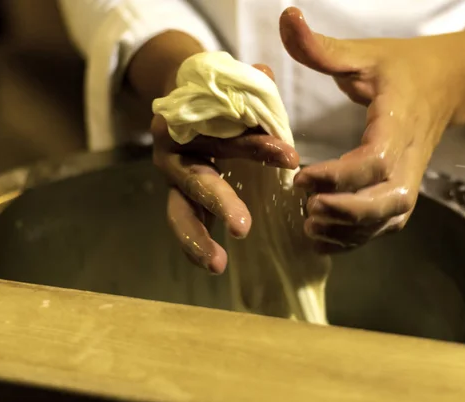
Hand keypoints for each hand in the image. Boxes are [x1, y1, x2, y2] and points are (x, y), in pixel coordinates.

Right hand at [152, 64, 298, 274]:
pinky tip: (214, 264)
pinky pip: (185, 225)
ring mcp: (174, 181)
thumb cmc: (219, 98)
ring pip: (178, 212)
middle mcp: (172, 154)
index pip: (223, 137)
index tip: (292, 157)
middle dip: (219, 202)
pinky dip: (196, 245)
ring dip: (196, 239)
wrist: (186, 101)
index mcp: (184, 122)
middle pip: (193, 181)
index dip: (255, 146)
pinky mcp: (182, 199)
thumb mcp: (234, 88)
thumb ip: (249, 85)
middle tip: (243, 227)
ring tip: (217, 264)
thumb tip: (264, 73)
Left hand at [279, 7, 464, 252]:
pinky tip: (325, 237)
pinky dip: (356, 238)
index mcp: (397, 127)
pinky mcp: (403, 193)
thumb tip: (288, 16)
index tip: (300, 178)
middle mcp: (408, 162)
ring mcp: (409, 182)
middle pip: (385, 204)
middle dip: (346, 213)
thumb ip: (323, 47)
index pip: (372, 163)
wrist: (447, 85)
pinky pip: (383, 225)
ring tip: (310, 226)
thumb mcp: (365, 55)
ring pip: (384, 221)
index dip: (337, 176)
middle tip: (308, 210)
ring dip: (348, 231)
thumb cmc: (403, 70)